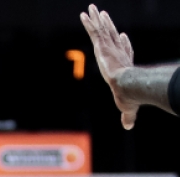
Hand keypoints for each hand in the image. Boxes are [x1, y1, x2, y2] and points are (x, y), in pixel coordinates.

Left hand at [81, 4, 138, 128]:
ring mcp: (110, 49)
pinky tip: (85, 13)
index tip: (122, 36)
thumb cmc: (128, 97)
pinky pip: (94, 31)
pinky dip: (90, 22)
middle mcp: (117, 54)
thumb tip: (128, 127)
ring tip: (92, 8)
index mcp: (124, 65)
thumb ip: (127, 115)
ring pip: (102, 30)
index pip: (124, 50)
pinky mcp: (103, 47)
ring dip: (97, 19)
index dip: (123, 43)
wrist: (127, 87)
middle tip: (104, 16)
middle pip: (112, 35)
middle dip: (107, 25)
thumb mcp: (127, 108)